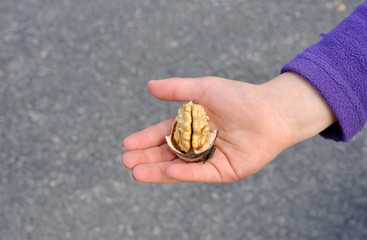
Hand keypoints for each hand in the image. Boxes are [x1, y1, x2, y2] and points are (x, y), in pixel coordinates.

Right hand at [121, 73, 335, 182]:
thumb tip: (148, 85)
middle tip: (126, 162)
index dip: (144, 139)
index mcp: (191, 125)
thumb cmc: (239, 97)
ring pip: (178, 167)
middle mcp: (197, 144)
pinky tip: (167, 172)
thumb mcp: (204, 89)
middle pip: (166, 153)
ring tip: (136, 172)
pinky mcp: (223, 171)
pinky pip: (200, 173)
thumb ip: (177, 89)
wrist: (271, 111)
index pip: (162, 134)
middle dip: (146, 157)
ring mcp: (209, 159)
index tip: (126, 144)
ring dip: (157, 170)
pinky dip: (183, 174)